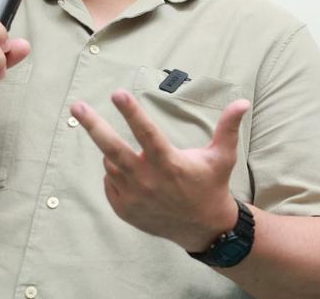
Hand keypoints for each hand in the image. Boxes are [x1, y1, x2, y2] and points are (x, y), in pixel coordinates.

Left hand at [71, 90, 251, 251]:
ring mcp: (133, 197)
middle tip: (77, 106)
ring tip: (130, 152)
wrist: (202, 228)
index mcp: (169, 164)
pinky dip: (115, 172)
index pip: (146, 133)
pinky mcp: (125, 209)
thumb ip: (228, 128)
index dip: (131, 112)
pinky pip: (110, 182)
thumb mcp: (222, 157)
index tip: (117, 93)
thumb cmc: (211, 185)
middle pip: (112, 148)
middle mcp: (148, 181)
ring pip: (111, 164)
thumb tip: (242, 101)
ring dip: (113, 152)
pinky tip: (130, 172)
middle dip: (93, 125)